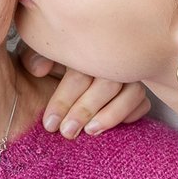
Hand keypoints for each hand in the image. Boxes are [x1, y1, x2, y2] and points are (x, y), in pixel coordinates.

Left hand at [15, 42, 150, 137]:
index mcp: (86, 46)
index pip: (81, 72)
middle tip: (67, 132)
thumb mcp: (38, 54)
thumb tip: (40, 69)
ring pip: (132, 92)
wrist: (63, 69)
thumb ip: (35, 58)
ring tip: (90, 132)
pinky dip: (131, 114)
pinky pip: (143, 102)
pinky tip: (114, 127)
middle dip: (86, 110)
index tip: (50, 122)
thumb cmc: (48, 61)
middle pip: (108, 83)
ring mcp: (129, 73)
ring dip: (112, 114)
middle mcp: (111, 58)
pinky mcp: (138, 90)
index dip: (64, 99)